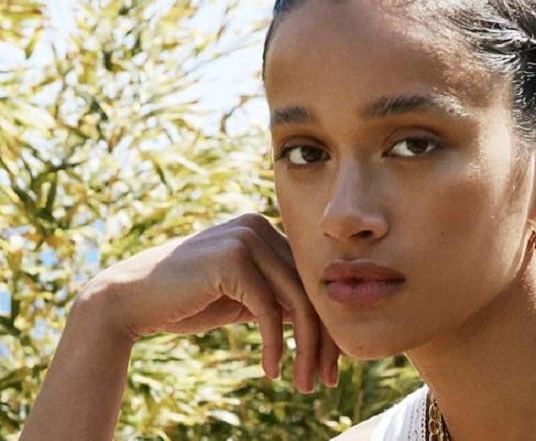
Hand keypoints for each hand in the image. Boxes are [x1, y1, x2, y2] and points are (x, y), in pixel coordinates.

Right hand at [82, 212, 337, 392]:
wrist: (128, 301)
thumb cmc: (186, 303)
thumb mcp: (242, 298)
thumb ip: (277, 297)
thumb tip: (324, 322)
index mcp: (265, 230)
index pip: (309, 278)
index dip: (326, 321)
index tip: (332, 362)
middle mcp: (260, 226)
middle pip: (310, 287)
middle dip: (324, 338)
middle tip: (328, 379)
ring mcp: (248, 237)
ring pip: (297, 299)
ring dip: (306, 348)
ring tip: (305, 383)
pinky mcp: (234, 259)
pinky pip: (270, 309)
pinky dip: (277, 344)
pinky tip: (273, 370)